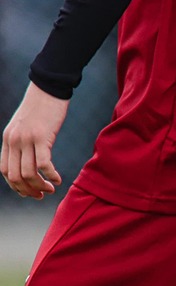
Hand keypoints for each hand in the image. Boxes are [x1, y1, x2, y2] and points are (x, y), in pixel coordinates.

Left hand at [1, 83, 68, 199]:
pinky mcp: (41, 137)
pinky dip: (51, 175)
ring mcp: (26, 139)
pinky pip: (44, 163)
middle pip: (16, 176)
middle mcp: (14, 141)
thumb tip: (27, 161)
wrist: (47, 90)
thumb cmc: (40, 110)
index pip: (5, 171)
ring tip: (52, 188)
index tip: (31, 192)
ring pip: (29, 173)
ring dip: (41, 186)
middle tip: (42, 194)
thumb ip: (22, 143)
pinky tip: (59, 179)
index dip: (17, 186)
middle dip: (29, 190)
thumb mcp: (24, 127)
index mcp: (8, 140)